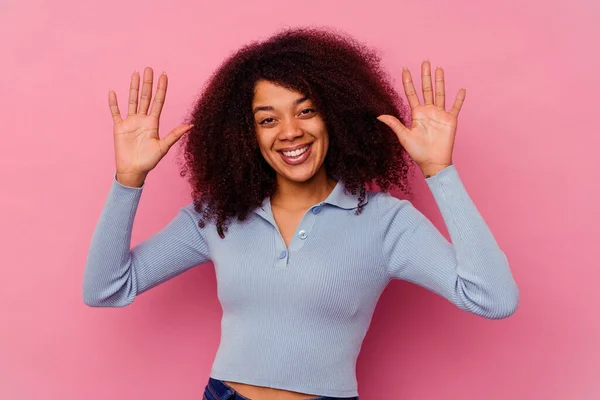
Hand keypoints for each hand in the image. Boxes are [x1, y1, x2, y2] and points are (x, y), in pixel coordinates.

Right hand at [108, 67, 192, 179]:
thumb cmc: (149, 161)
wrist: (133, 170)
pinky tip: (113, 91)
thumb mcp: (163, 147)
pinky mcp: (119, 127)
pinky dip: (113, 103)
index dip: (161, 88)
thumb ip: (175, 135)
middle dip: (148, 83)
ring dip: (133, 87)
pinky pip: (115, 112)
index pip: (158, 101)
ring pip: (132, 100)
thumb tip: (191, 125)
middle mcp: (142, 119)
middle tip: (149, 68)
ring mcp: (130, 122)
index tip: (164, 75)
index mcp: (153, 123)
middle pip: (145, 97)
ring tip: (135, 74)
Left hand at [377, 60, 464, 175]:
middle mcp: (428, 111)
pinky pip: (456, 107)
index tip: (404, 69)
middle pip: (426, 89)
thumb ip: (394, 124)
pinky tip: (461, 89)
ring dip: (440, 81)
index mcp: (417, 114)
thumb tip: (378, 115)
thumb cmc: (417, 152)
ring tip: (439, 68)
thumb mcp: (404, 136)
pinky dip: (459, 98)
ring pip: (440, 93)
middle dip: (425, 76)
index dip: (408, 82)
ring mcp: (440, 115)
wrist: (433, 162)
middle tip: (424, 61)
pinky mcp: (450, 120)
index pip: (411, 94)